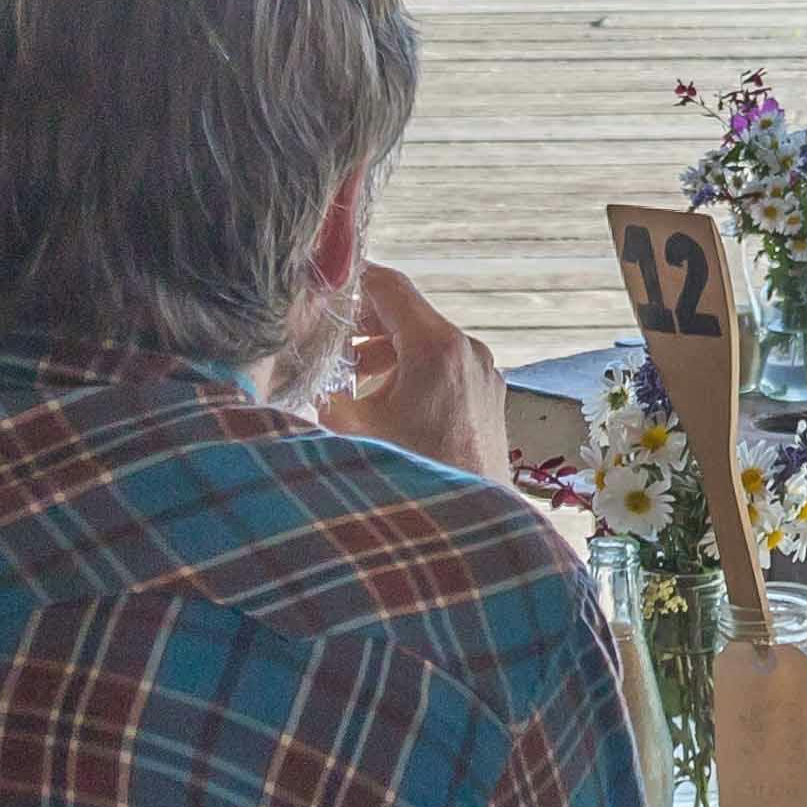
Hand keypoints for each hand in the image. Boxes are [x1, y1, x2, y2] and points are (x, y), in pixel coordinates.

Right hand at [320, 260, 510, 484]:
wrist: (469, 526)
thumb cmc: (414, 476)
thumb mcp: (354, 433)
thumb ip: (328, 398)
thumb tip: (316, 386)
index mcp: (437, 348)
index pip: (390, 286)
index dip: (353, 280)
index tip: (325, 286)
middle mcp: (469, 351)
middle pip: (410, 314)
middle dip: (365, 324)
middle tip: (330, 339)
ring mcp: (485, 374)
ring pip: (428, 343)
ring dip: (388, 352)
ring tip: (353, 379)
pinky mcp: (490, 399)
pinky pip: (447, 368)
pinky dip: (414, 372)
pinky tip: (387, 403)